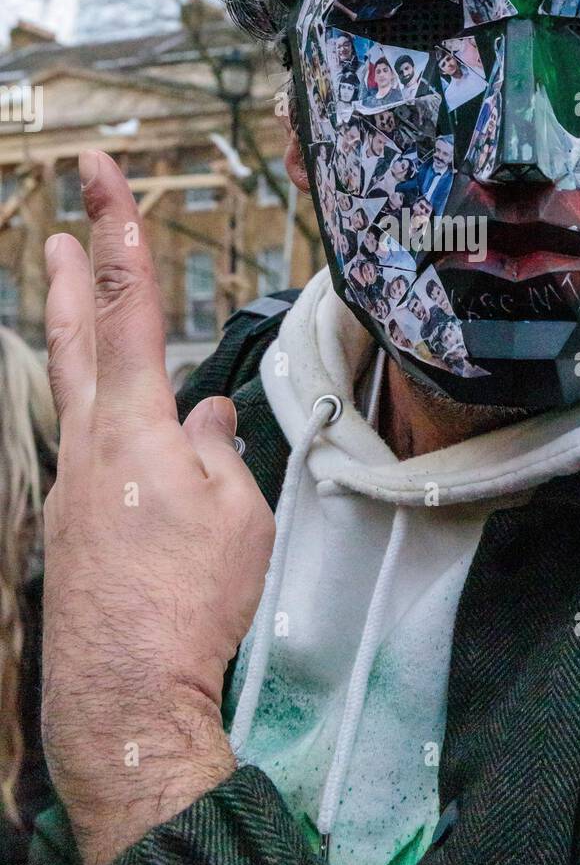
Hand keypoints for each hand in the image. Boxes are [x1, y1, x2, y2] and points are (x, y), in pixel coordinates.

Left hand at [42, 149, 274, 864]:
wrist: (124, 690)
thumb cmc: (191, 600)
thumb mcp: (236, 514)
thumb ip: (218, 451)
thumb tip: (207, 420)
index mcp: (136, 427)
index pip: (127, 304)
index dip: (118, 229)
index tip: (99, 174)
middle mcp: (90, 445)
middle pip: (75, 337)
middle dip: (71, 274)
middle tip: (59, 228)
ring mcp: (71, 487)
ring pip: (73, 393)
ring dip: (71, 337)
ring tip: (69, 299)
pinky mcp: (69, 526)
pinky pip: (91, 453)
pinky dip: (107, 426)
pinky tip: (133, 444)